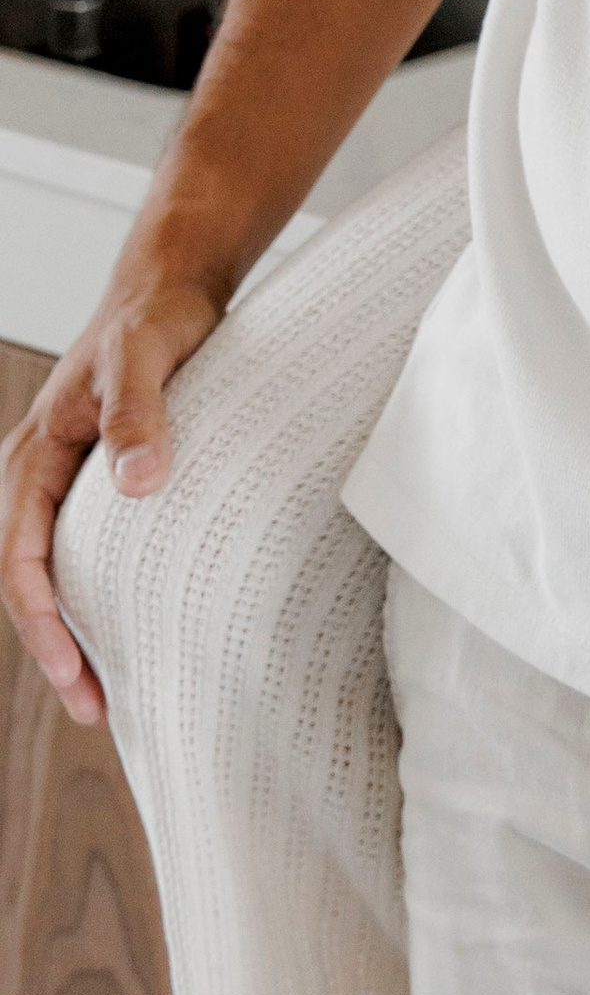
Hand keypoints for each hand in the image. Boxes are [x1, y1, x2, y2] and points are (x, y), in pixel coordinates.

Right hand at [0, 272, 223, 725]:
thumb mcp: (147, 355)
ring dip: (68, 629)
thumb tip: (139, 483)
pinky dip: (87, 596)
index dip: (42, 620)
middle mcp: (34, 472)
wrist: (167, 287)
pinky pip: (74, 552)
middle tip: (95, 708)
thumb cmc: (155, 317)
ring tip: (104, 692)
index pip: (17, 555)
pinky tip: (122, 627)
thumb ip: (139, 414)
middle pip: (23, 578)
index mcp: (33, 454)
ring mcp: (59, 479)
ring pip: (46, 571)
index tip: (74, 671)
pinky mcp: (89, 482)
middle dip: (52, 646)